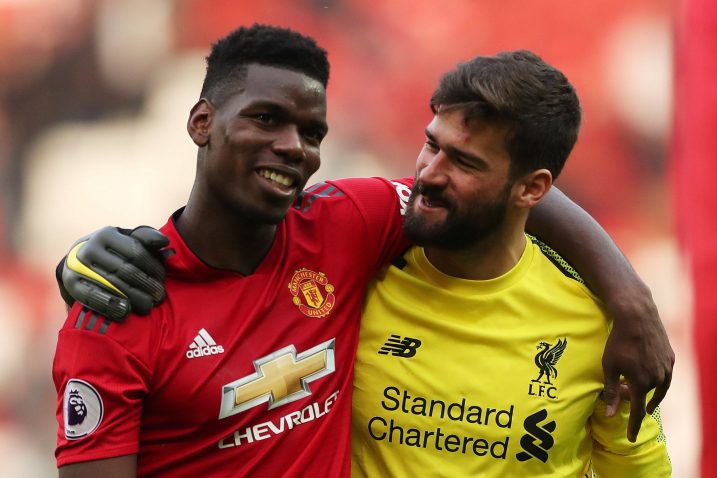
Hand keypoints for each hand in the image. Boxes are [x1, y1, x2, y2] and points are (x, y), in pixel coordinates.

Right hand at [58, 226, 169, 319]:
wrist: (77, 263)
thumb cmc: (113, 252)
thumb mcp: (127, 241)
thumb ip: (146, 238)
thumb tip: (164, 242)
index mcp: (106, 235)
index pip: (136, 252)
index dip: (153, 267)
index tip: (162, 278)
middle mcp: (90, 249)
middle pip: (126, 270)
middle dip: (147, 284)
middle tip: (159, 296)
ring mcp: (78, 267)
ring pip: (113, 285)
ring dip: (134, 297)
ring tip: (148, 306)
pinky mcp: (71, 285)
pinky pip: (93, 298)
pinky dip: (111, 306)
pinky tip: (126, 312)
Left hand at [601, 286, 673, 441]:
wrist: (637, 316)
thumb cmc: (618, 341)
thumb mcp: (609, 367)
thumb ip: (610, 391)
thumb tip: (610, 414)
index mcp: (641, 384)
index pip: (636, 411)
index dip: (633, 426)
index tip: (631, 438)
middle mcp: (658, 379)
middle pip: (645, 396)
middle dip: (633, 399)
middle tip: (623, 395)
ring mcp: (666, 368)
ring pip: (658, 387)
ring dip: (647, 392)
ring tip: (641, 396)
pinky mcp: (670, 357)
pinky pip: (664, 375)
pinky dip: (657, 380)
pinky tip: (651, 378)